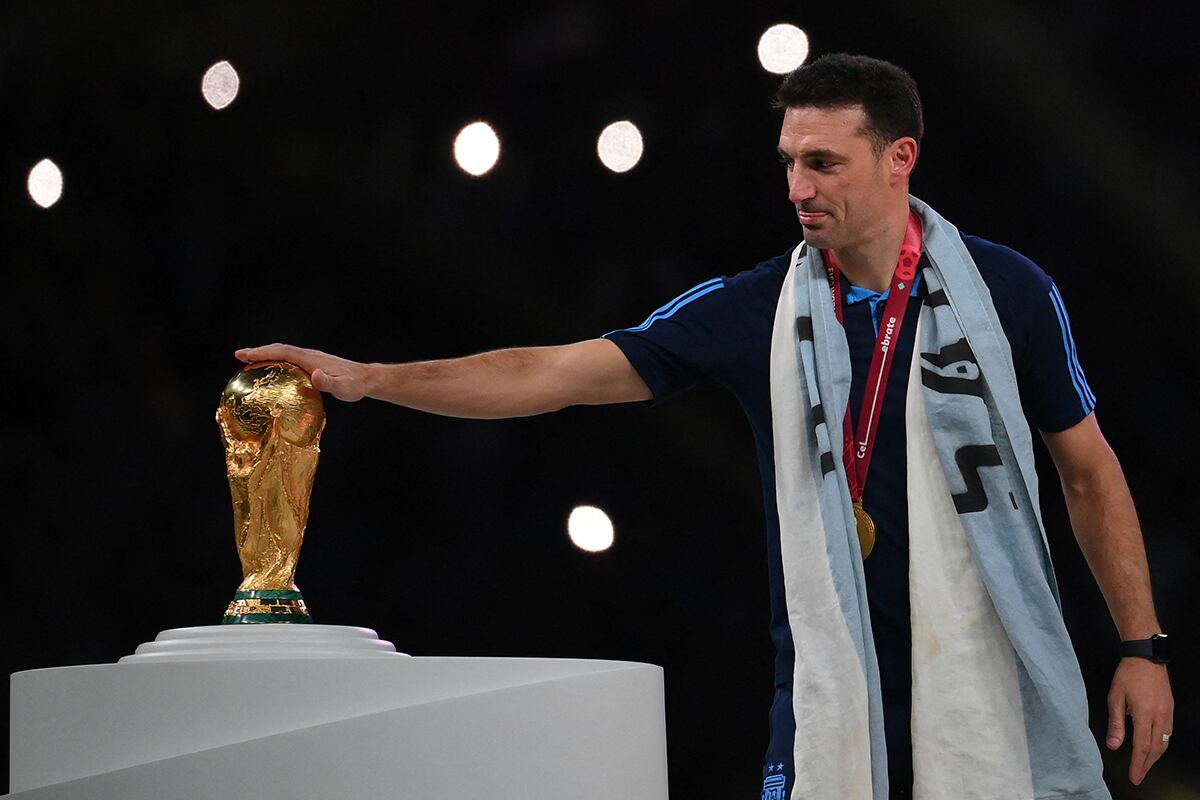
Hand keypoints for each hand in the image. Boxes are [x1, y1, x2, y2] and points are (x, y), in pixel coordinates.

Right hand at [235, 343, 371, 401]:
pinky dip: (277, 362)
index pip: (282, 352)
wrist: (366, 379)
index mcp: (311, 359)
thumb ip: (330, 383)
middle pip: (279, 350)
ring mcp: (311, 359)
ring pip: (284, 354)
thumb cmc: (354, 385)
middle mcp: (309, 355)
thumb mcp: (343, 388)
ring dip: (267, 356)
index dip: (262, 352)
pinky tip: (273, 373)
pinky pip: (291, 361)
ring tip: (249, 363)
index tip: (244, 354)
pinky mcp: (314, 365)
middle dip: (259, 352)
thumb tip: (316, 376)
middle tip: (239, 356)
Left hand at [1106, 657, 1172, 784]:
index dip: (1138, 764)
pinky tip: (1154, 749)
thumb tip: (1113, 745)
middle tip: (1138, 776)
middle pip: (1156, 749)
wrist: (1145, 658)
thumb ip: (1116, 724)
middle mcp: (1160, 716)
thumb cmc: (1128, 675)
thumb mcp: (1115, 698)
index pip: (1142, 746)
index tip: (1134, 776)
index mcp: (1145, 714)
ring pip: (1164, 743)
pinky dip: (1161, 745)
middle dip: (1146, 765)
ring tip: (1144, 766)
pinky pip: (1167, 734)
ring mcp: (1167, 714)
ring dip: (1154, 757)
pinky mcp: (1170, 711)